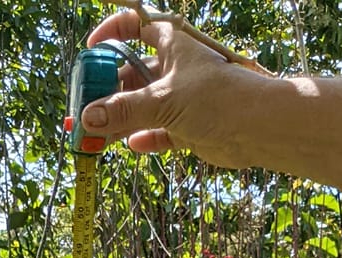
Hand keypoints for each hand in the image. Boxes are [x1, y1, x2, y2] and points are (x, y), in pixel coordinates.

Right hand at [82, 9, 271, 166]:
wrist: (258, 128)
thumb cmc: (216, 98)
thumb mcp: (163, 100)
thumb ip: (124, 110)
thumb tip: (87, 118)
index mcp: (171, 45)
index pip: (135, 27)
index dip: (112, 34)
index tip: (91, 50)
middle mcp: (174, 69)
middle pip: (131, 76)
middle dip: (106, 93)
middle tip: (83, 113)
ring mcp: (181, 99)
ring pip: (141, 108)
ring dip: (119, 122)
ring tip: (96, 139)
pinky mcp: (188, 127)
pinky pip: (159, 132)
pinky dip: (146, 139)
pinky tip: (132, 145)